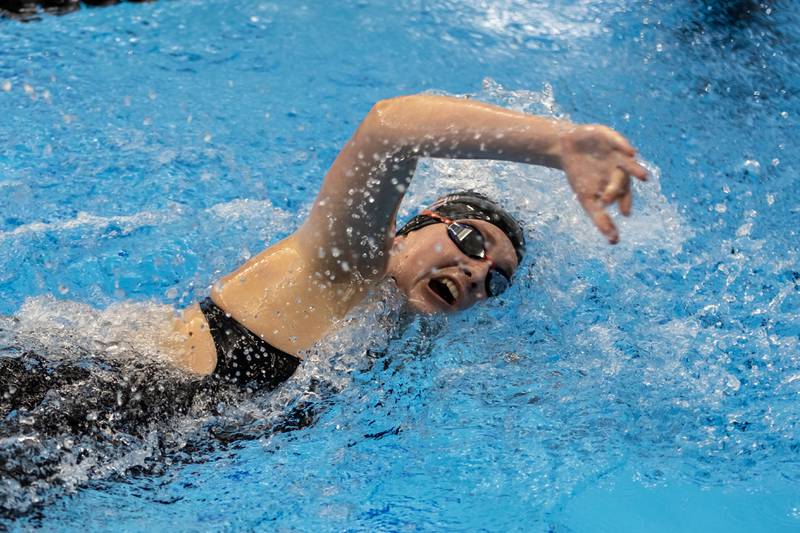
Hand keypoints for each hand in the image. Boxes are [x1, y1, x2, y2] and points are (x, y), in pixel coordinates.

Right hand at [559, 124, 647, 243]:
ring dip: (636, 169)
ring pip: (627, 162)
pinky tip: (630, 152)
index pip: (623, 195)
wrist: (567, 148)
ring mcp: (615, 153)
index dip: (624, 203)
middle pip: (622, 180)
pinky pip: (618, 141)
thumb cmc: (580, 175)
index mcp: (616, 183)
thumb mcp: (587, 199)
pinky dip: (623, 146)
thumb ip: (600, 219)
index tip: (624, 215)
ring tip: (644, 177)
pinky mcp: (608, 136)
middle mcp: (619, 168)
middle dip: (619, 189)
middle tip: (610, 199)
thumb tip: (614, 242)